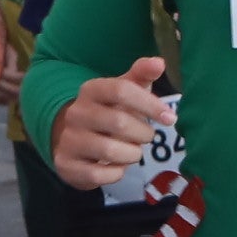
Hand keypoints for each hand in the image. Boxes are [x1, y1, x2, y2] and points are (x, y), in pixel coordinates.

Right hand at [48, 59, 168, 192]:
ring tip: (132, 151)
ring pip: (110, 151)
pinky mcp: (66, 164)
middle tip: (146, 137)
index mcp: (91, 90)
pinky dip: (116, 173)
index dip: (149, 104)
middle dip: (143, 134)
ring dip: (132, 154)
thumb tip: (159, 62)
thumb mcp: (124, 91)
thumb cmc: (109, 112)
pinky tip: (117, 166)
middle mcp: (76, 112)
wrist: (74, 139)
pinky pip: (98, 175)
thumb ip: (142, 75)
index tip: (170, 118)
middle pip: (119, 122)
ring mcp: (68, 139)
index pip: (121, 90)